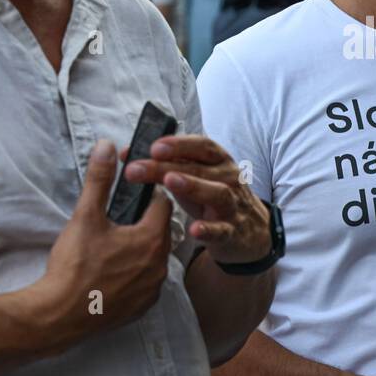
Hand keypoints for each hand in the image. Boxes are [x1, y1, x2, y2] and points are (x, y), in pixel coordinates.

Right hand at [29, 139, 173, 346]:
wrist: (58, 316)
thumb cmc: (73, 266)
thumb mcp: (85, 216)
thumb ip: (99, 180)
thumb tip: (106, 148)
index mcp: (152, 239)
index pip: (163, 204)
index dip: (148, 194)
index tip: (132, 192)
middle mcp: (160, 265)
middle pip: (161, 230)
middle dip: (144, 221)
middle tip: (119, 218)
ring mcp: (153, 289)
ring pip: (155, 257)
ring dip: (140, 248)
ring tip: (115, 244)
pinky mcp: (142, 308)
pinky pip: (147, 282)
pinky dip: (136, 273)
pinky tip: (115, 270)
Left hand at [122, 135, 270, 267]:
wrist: (249, 231)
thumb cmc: (212, 198)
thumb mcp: (193, 177)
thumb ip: (164, 164)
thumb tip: (126, 153)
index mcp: (219, 161)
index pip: (201, 146)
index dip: (178, 144)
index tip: (153, 146)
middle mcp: (229, 178)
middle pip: (199, 168)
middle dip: (166, 166)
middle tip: (136, 169)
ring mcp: (232, 205)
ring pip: (217, 193)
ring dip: (193, 185)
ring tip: (170, 181)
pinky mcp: (232, 231)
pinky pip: (222, 230)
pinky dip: (208, 229)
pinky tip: (194, 230)